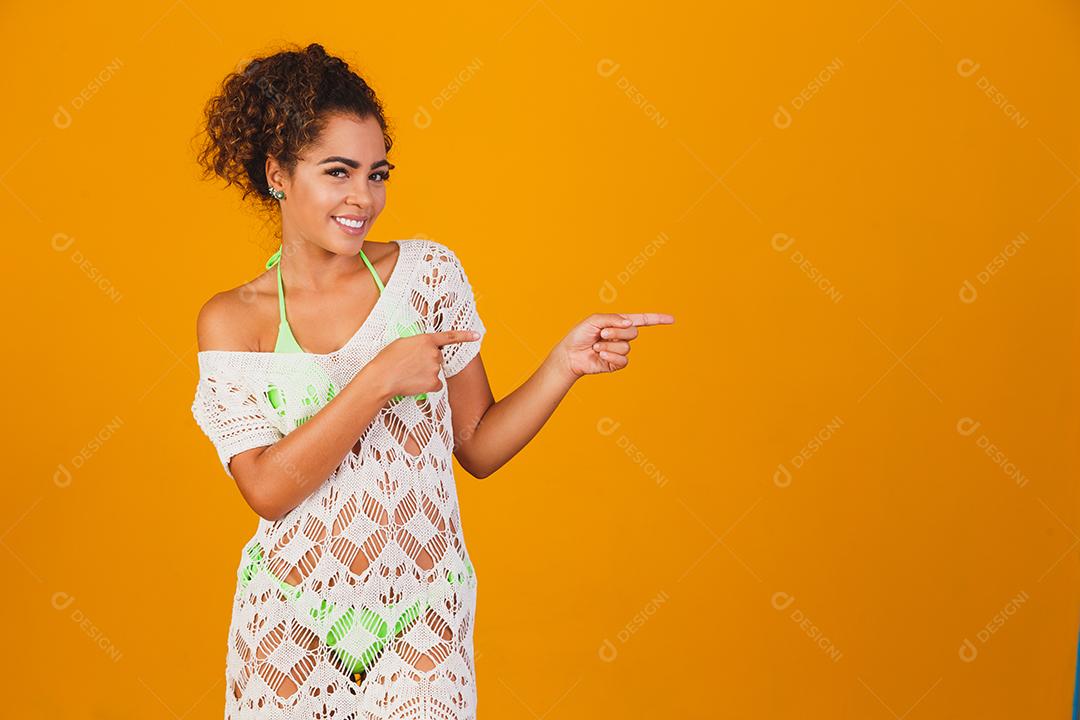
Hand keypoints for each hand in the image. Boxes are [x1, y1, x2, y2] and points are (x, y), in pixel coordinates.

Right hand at [368, 329, 480, 398]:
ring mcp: (435, 368)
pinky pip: (435, 384)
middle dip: (428, 361)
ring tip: (409, 374)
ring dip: (425, 374)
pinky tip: (415, 384)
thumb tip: (423, 351)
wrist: (382, 377)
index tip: (477, 336)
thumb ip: (418, 344)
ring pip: (435, 372)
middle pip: (438, 358)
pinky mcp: (434, 382)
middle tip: (411, 365)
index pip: (450, 337)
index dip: (465, 336)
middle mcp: (434, 353)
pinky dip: (427, 386)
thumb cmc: (388, 360)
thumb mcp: (402, 343)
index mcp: (426, 339)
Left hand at [554, 312, 674, 377]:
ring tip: (597, 346)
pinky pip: (623, 360)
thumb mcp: (595, 320)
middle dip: (616, 332)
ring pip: (626, 347)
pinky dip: (611, 356)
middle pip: (633, 333)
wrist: (570, 354)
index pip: (642, 320)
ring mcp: (620, 350)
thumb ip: (613, 319)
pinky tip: (600, 355)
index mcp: (619, 323)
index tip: (672, 319)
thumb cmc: (580, 334)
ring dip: (609, 345)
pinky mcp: (616, 363)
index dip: (657, 319)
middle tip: (601, 334)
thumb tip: (631, 323)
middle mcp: (622, 336)